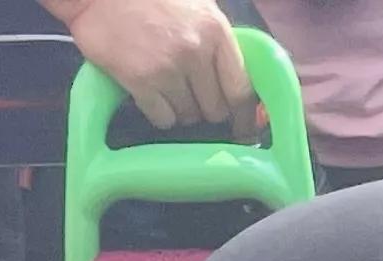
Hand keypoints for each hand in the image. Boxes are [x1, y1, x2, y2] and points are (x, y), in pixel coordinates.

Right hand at [65, 0, 251, 125]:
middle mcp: (196, 51)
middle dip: (205, 108)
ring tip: (166, 90)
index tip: (240, 127)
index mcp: (215, 30)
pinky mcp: (140, 81)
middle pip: (215, 109)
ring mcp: (167, 68)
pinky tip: (151, 96)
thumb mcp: (196, 7)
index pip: (241, 89)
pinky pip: (162, 119)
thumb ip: (216, 40)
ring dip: (180, 111)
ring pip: (188, 116)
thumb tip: (231, 80)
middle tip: (191, 98)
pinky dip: (159, 115)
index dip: (242, 114)